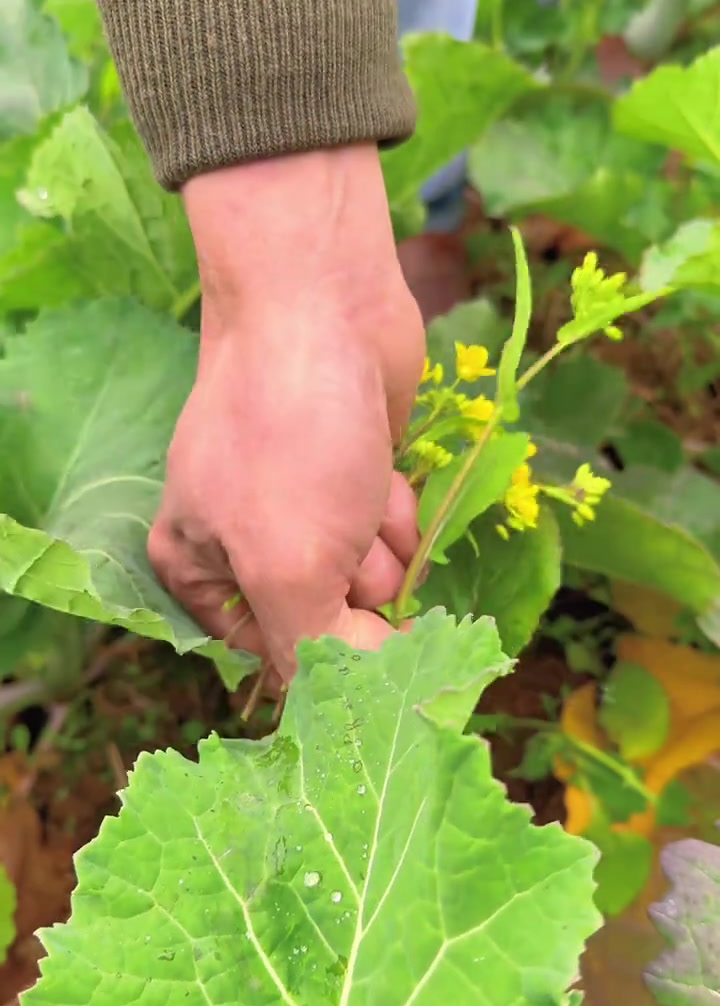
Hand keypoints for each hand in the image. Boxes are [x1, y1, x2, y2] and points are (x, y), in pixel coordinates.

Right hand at [148, 144, 424, 682]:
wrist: (324, 305)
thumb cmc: (289, 437)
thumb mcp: (289, 564)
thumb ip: (318, 651)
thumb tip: (360, 700)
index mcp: (201, 572)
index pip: (275, 661)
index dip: (328, 662)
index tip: (369, 652)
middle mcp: (244, 547)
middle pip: (329, 623)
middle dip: (355, 591)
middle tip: (346, 547)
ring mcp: (302, 511)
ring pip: (367, 583)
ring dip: (381, 551)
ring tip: (362, 500)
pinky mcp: (353, 481)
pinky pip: (388, 535)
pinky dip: (395, 513)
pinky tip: (384, 477)